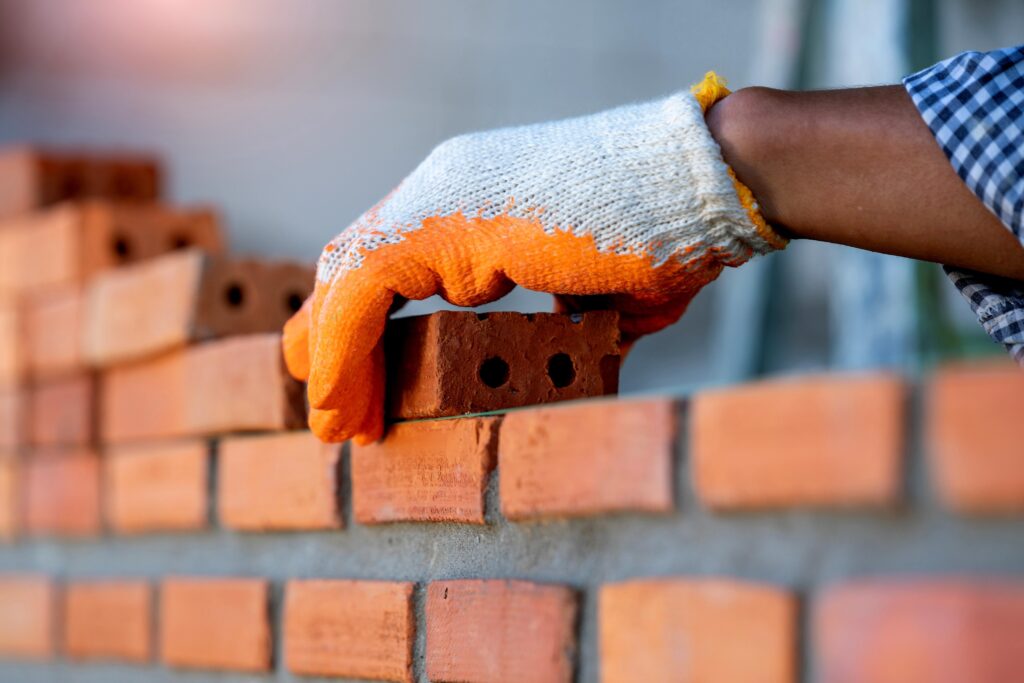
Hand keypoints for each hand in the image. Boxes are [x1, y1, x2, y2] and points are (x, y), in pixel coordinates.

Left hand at [284, 73, 784, 443]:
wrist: (705, 187)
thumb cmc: (668, 237)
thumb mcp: (599, 292)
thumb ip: (568, 318)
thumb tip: (576, 353)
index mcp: (474, 199)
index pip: (389, 259)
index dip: (363, 321)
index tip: (362, 381)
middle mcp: (444, 190)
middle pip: (354, 265)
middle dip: (333, 341)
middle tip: (332, 410)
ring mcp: (439, 198)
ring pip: (344, 280)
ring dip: (331, 359)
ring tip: (332, 426)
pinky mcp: (443, 222)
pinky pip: (359, 293)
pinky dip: (340, 354)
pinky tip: (340, 406)